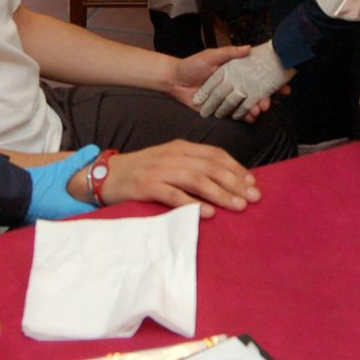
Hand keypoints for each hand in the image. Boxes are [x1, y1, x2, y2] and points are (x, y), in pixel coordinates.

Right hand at [102, 140, 257, 215]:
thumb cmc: (142, 171)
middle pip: (211, 167)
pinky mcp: (147, 186)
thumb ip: (193, 166)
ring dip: (220, 193)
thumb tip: (225, 181)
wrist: (106, 174)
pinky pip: (174, 195)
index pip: (215, 154)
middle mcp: (173, 155)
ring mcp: (160, 170)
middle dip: (235, 182)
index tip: (252, 183)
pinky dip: (193, 204)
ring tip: (237, 206)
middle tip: (253, 198)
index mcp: (181, 147)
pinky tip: (208, 213)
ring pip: (197, 179)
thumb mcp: (169, 161)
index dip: (236, 168)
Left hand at [192, 41, 292, 119]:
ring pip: (249, 105)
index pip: (259, 76)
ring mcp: (230, 98)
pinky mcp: (221, 110)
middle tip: (268, 103)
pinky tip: (249, 118)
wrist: (175, 81)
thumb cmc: (192, 65)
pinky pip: (236, 115)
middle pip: (257, 93)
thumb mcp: (211, 55)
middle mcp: (236, 85)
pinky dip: (244, 117)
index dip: (273, 81)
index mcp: (237, 71)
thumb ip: (229, 53)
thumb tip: (249, 47)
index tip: (285, 86)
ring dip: (256, 109)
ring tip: (258, 111)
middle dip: (266, 99)